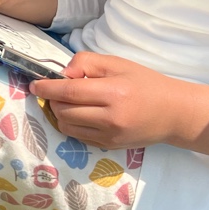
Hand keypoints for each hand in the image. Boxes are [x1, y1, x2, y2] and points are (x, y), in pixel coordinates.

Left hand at [30, 52, 208, 162]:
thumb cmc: (145, 83)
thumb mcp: (118, 64)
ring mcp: (109, 135)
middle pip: (64, 111)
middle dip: (53, 100)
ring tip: (68, 102)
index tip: (34, 85)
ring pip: (67, 126)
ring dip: (60, 114)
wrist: (173, 113)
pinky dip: (72, 124)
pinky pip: (79, 136)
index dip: (48, 88)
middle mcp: (110, 117)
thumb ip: (88, 63)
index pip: (70, 91)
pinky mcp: (109, 146)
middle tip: (56, 91)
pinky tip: (80, 114)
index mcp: (114, 92)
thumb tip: (63, 74)